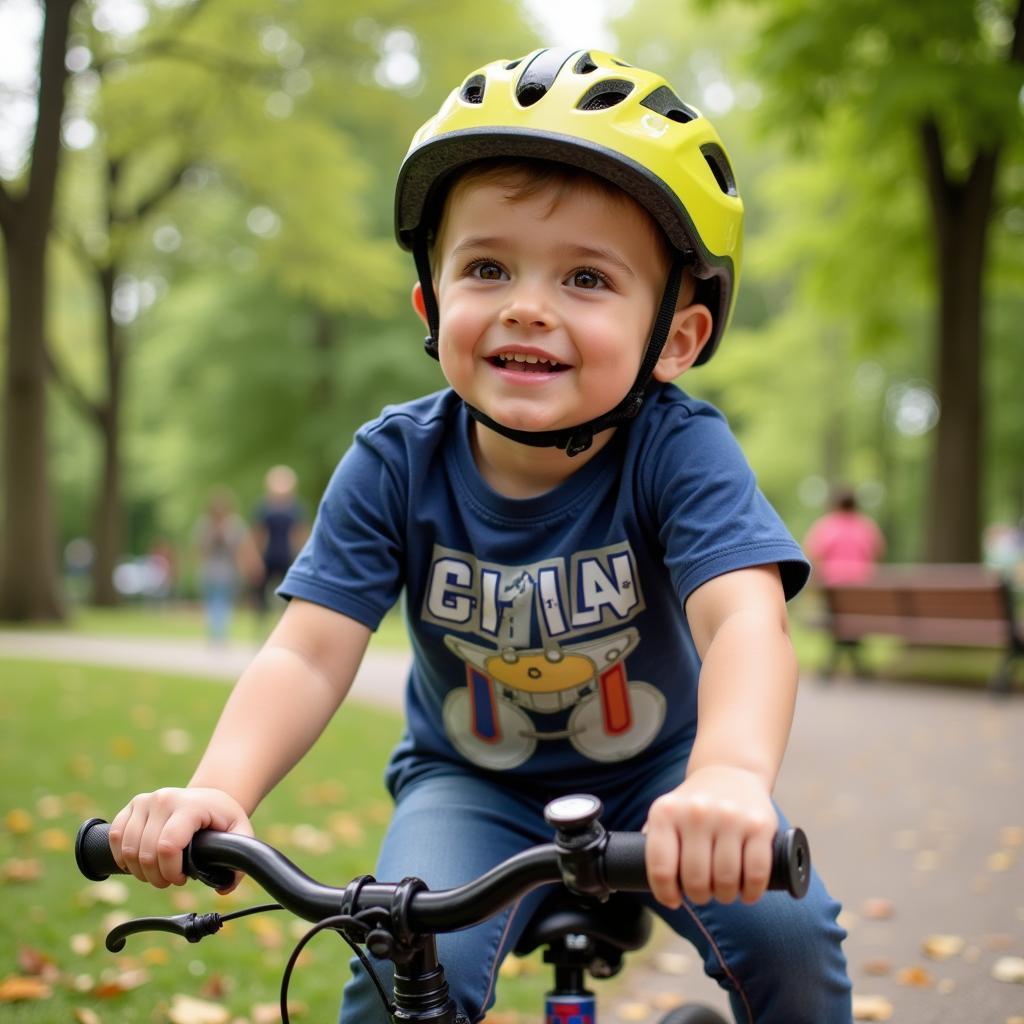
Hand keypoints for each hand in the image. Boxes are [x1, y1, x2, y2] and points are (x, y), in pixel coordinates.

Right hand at [109, 787, 253, 891]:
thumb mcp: (240, 833)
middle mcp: (164, 799)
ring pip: (127, 848)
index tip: (182, 879)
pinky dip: (121, 856)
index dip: (171, 872)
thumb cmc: (222, 819)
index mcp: (190, 805)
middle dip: (156, 877)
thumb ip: (240, 859)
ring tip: (156, 873)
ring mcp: (146, 800)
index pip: (167, 846)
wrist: (209, 798)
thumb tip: (223, 888)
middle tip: (170, 880)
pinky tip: (136, 864)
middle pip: (146, 852)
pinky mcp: (132, 806)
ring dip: (139, 870)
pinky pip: (115, 836)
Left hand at [644, 766, 777, 906]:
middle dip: (699, 896)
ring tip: (723, 891)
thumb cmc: (694, 804)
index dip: (666, 894)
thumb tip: (635, 873)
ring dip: (725, 896)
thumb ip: (653, 842)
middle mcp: (696, 812)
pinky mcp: (759, 824)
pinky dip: (751, 891)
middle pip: (696, 880)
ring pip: (726, 880)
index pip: (661, 869)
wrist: (729, 771)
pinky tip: (746, 892)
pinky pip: (756, 873)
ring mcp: (729, 817)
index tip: (674, 900)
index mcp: (666, 812)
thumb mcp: (666, 813)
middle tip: (703, 893)